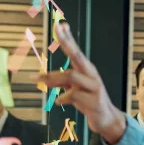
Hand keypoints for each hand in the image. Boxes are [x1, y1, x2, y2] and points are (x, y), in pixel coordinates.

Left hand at [36, 23, 125, 143]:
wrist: (106, 119)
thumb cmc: (90, 102)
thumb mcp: (75, 89)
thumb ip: (63, 82)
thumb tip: (45, 78)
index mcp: (87, 71)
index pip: (76, 52)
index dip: (68, 38)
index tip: (60, 25)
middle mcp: (92, 76)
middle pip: (78, 56)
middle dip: (67, 42)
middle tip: (57, 29)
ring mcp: (94, 87)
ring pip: (71, 76)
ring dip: (52, 77)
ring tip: (36, 79)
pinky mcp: (93, 101)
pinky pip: (73, 95)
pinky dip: (62, 98)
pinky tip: (59, 101)